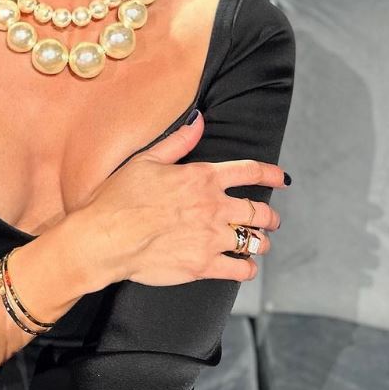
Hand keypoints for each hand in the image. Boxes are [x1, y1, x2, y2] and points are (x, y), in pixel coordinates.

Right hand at [71, 111, 285, 289]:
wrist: (106, 237)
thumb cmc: (119, 198)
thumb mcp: (146, 160)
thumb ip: (179, 141)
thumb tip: (199, 120)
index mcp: (201, 177)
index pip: (249, 171)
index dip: (271, 173)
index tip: (282, 178)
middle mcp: (212, 206)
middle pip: (259, 210)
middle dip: (269, 215)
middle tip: (270, 218)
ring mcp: (211, 238)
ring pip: (254, 240)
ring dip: (260, 241)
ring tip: (258, 242)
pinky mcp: (203, 265)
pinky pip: (240, 269)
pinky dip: (247, 267)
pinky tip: (244, 265)